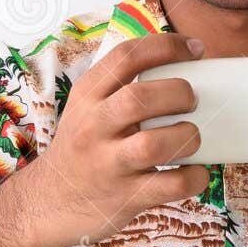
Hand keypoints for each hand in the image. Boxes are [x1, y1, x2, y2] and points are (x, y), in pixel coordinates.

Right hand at [23, 32, 210, 246]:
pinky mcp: (127, 197)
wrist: (51, 200)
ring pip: (155, 144)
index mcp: (87, 96)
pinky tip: (195, 171)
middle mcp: (94, 127)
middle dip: (180, 94)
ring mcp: (109, 165)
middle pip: (140, 98)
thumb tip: (182, 64)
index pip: (127, 56)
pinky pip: (172, 185)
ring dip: (188, 137)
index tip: (195, 50)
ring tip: (190, 137)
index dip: (168, 46)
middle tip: (191, 102)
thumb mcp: (86, 107)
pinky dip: (195, 176)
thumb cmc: (82, 147)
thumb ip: (121, 86)